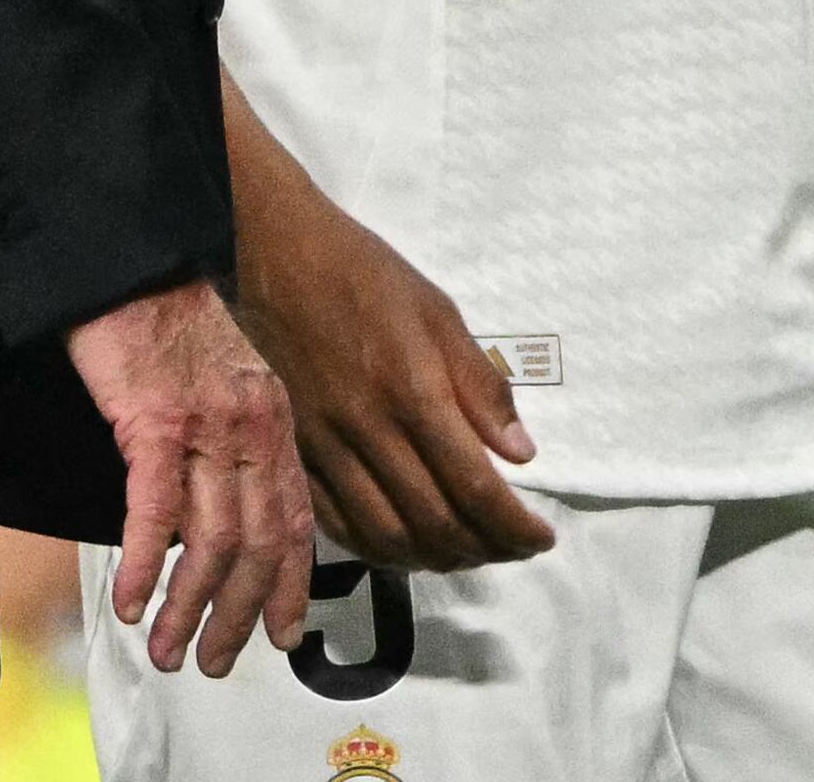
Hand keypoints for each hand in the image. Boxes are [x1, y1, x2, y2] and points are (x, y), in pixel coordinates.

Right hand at [65, 278, 314, 675]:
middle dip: (235, 617)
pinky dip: (143, 566)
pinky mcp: (153, 422)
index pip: (295, 522)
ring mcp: (205, 427)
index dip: (288, 587)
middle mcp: (250, 430)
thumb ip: (239, 444)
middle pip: (257, 546)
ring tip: (166, 649)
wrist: (131, 264)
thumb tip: (228, 513)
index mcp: (272, 422)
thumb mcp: (227, 382)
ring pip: (210, 541)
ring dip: (188, 608)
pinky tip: (131, 603)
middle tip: (214, 662)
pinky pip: (155, 512)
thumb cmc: (167, 323)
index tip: (281, 635)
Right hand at [233, 163, 553, 572]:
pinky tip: (407, 543)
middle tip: (514, 549)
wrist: (271, 255)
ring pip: (385, 537)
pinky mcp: (294, 453)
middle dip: (486, 551)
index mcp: (412, 389)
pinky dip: (379, 549)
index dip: (515, 528)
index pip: (475, 486)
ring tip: (468, 552)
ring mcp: (324, 447)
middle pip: (434, 523)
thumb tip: (522, 453)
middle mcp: (367, 429)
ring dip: (436, 559)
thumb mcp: (439, 311)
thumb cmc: (363, 274)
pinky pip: (337, 525)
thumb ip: (481, 386)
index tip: (541, 538)